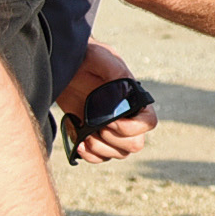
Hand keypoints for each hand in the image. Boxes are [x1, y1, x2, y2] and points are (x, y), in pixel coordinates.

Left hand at [59, 43, 157, 161]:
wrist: (66, 67)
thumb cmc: (87, 59)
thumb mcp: (101, 58)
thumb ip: (115, 70)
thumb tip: (124, 86)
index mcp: (134, 100)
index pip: (148, 123)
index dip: (132, 129)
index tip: (111, 121)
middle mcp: (127, 117)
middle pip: (135, 144)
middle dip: (114, 140)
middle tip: (96, 128)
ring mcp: (111, 130)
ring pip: (119, 153)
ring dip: (101, 149)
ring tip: (85, 136)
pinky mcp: (94, 136)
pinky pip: (101, 157)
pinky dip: (91, 155)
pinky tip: (79, 143)